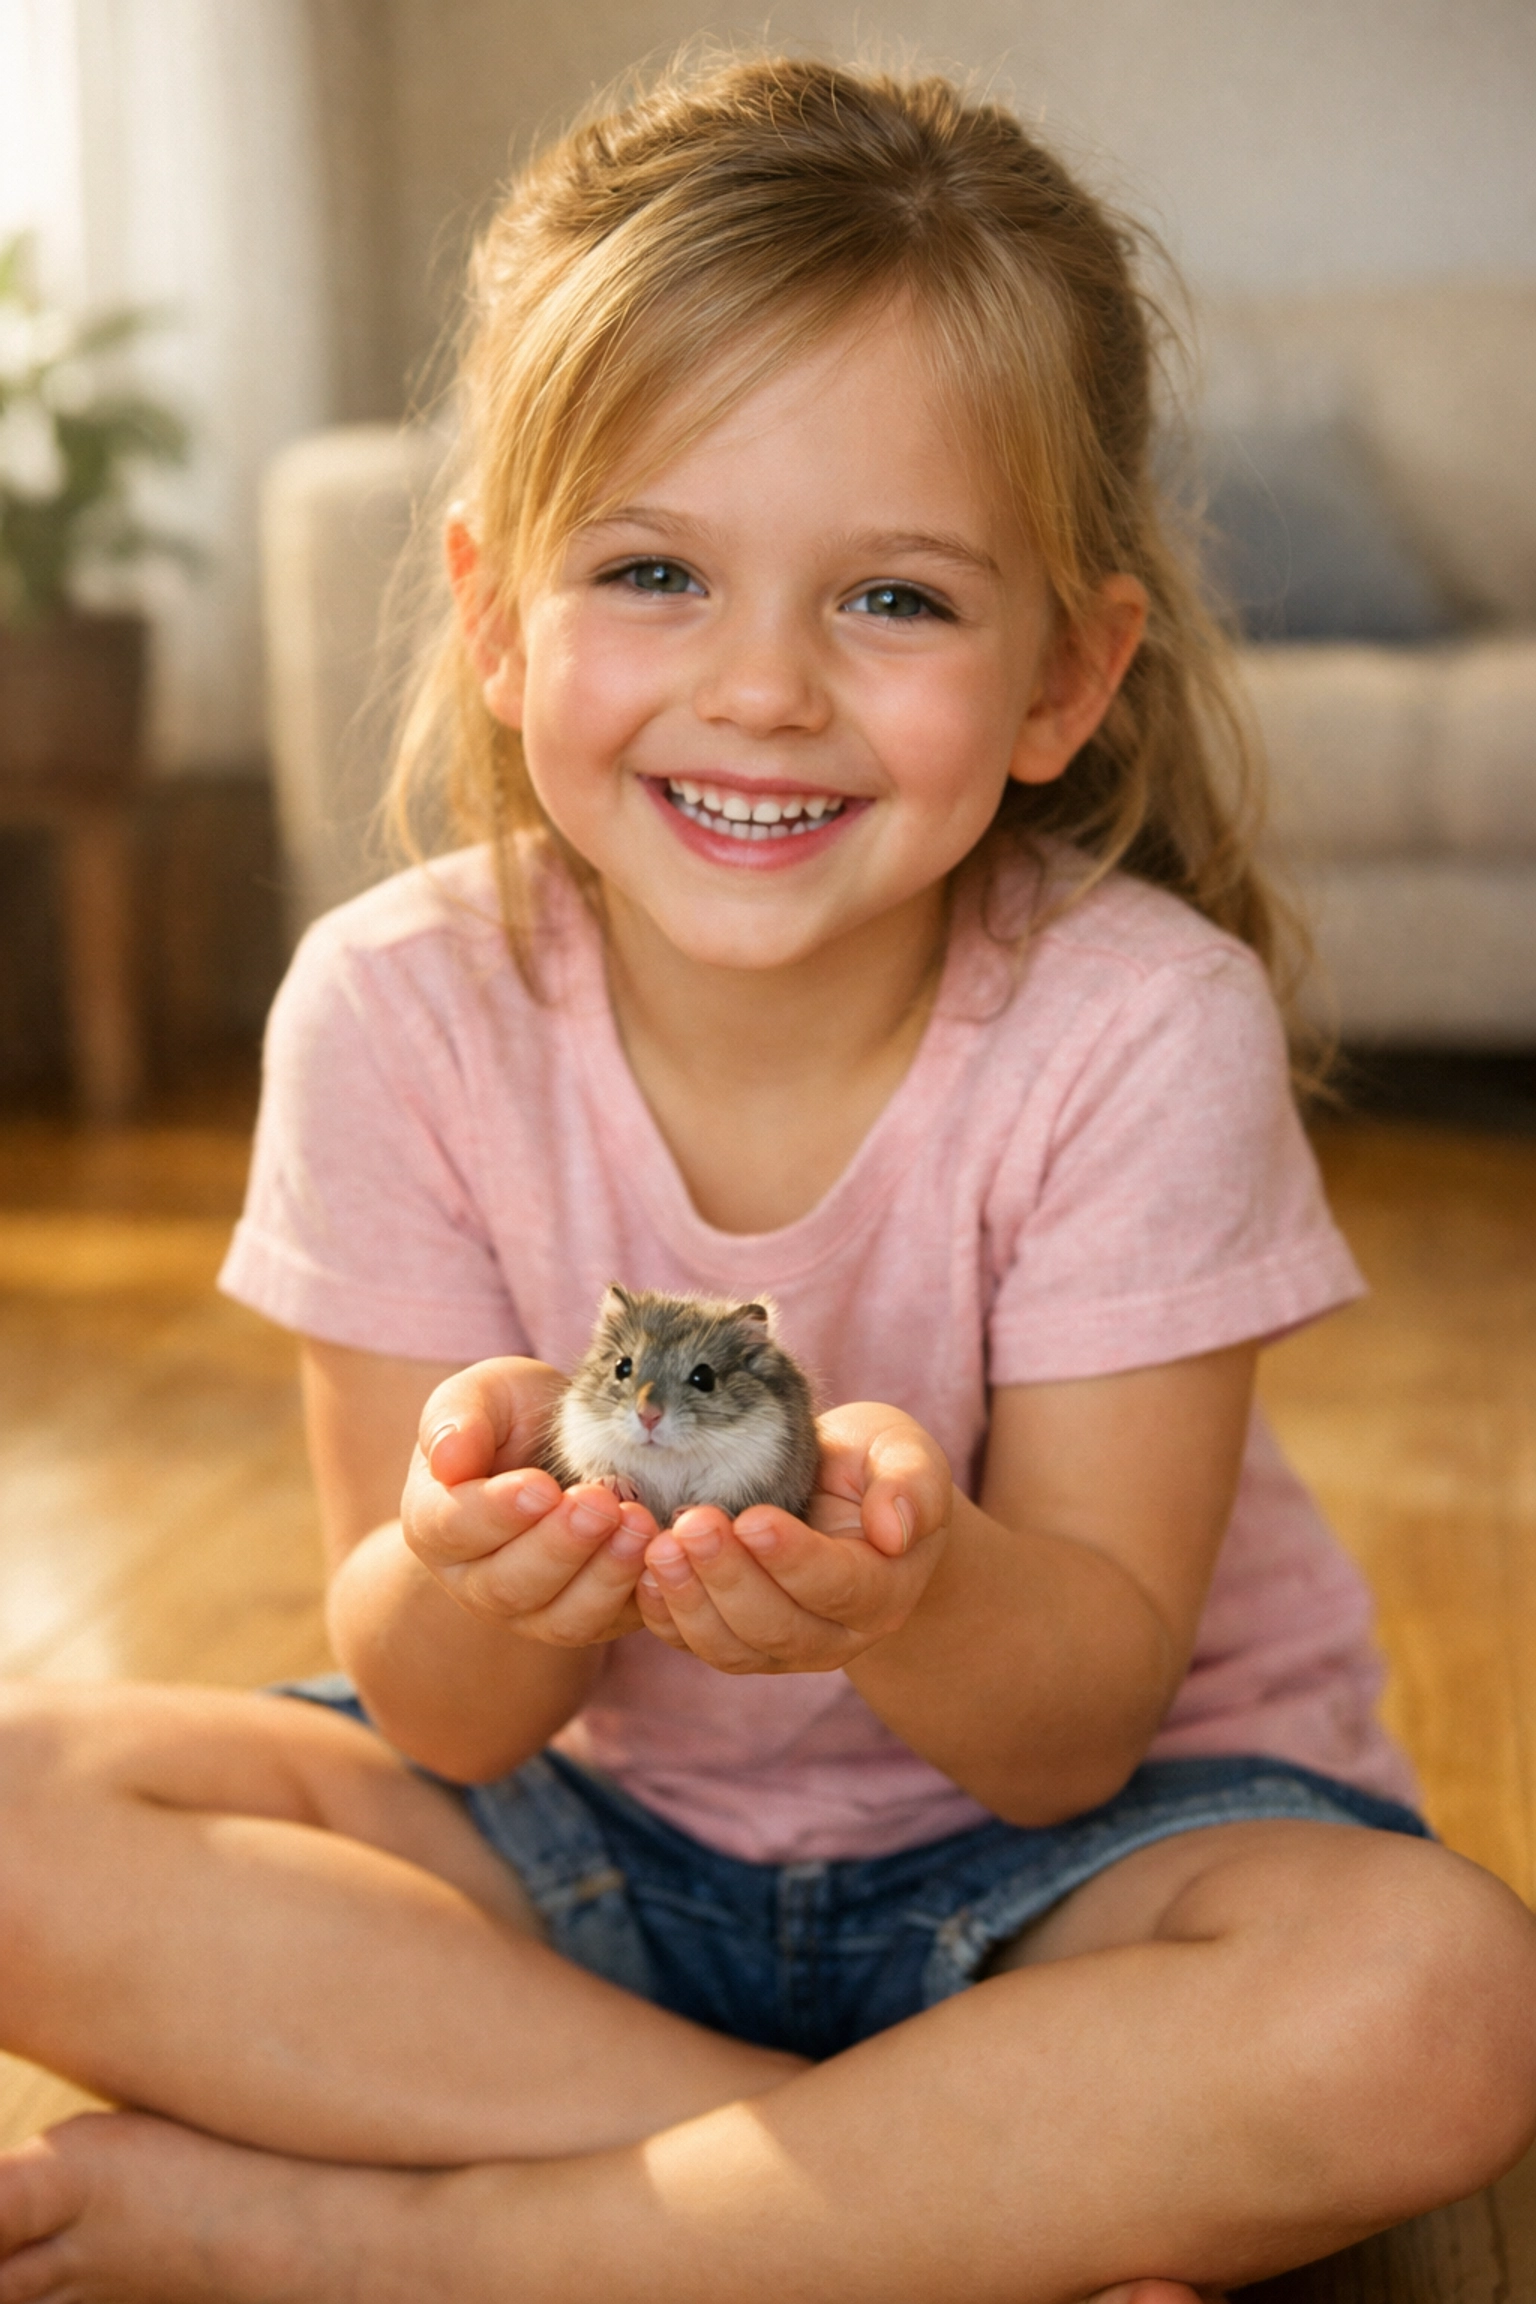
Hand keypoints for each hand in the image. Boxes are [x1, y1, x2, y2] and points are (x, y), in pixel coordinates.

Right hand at [402, 1357, 658, 1644]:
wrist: (563, 1449)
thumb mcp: (486, 1395)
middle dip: (559, 1546)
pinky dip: (638, 1596)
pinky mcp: (589, 1619)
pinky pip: (611, 1625)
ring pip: (561, 1617)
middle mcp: (477, 1580)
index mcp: (437, 1523)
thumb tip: (448, 1458)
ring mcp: (533, 1609)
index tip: (541, 1486)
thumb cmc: (513, 1420)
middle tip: (601, 1502)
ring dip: (603, 1575)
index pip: (452, 1530)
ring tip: (639, 1523)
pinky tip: (663, 1553)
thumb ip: (460, 1415)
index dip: (495, 1513)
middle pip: (508, 1585)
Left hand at [633, 1402, 951, 1672]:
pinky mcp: (739, 1644)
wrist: (845, 1499)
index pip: (839, 1586)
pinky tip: (643, 1572)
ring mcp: (784, 1648)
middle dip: (731, 1578)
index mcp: (884, 1589)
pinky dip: (666, 1617)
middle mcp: (836, 1634)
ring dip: (692, 1601)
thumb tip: (895, 1530)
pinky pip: (697, 1646)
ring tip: (660, 1547)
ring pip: (733, 1648)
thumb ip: (911, 1484)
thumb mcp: (905, 1455)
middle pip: (780, 1627)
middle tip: (693, 1523)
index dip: (794, 1559)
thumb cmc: (873, 1468)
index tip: (753, 1518)